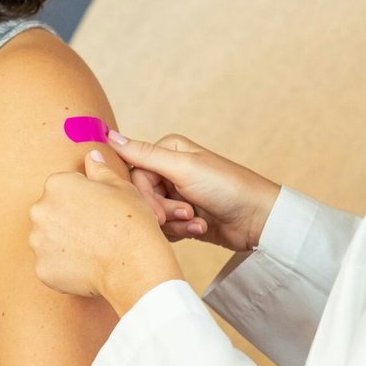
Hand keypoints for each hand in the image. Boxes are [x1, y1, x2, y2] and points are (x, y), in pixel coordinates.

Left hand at [30, 151, 181, 309]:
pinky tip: (86, 267)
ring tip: (92, 250)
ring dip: (64, 244)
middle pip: (51, 213)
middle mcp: (40, 210)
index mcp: (57, 184)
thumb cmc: (131, 222)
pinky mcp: (42, 269)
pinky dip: (65, 267)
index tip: (98, 210)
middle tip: (96, 231)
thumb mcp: (121, 187)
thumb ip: (100, 170)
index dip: (83, 199)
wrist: (133, 264)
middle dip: (68, 220)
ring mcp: (38, 241)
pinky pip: (51, 265)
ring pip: (48, 240)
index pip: (63, 188)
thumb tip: (92, 156)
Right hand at [106, 132, 281, 253]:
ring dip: (175, 223)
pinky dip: (182, 231)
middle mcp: (170, 171)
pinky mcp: (184, 217)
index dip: (143, 196)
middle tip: (185, 214)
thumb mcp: (183, 168)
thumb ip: (143, 154)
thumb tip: (107, 134)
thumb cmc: (226, 187)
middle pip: (142, 196)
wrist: (257, 219)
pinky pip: (166, 228)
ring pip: (153, 215)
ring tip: (197, 221)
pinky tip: (201, 227)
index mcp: (168, 152)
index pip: (134, 174)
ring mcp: (177, 194)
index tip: (158, 213)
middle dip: (163, 212)